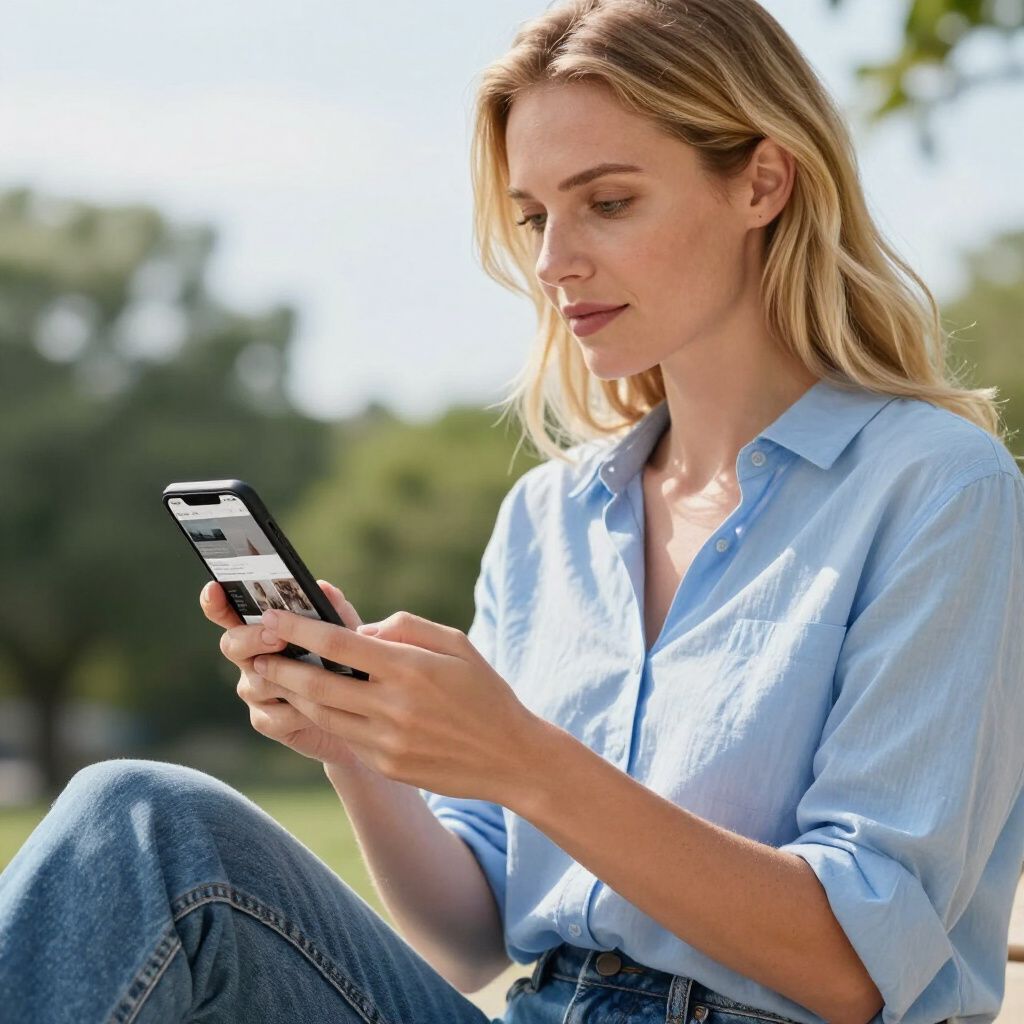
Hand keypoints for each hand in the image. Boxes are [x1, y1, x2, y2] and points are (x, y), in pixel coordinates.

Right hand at [201, 579, 376, 774]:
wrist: (359, 714)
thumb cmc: (347, 663)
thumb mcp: (347, 634)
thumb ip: (335, 612)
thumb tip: (325, 587)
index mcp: (263, 631)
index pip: (231, 613)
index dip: (217, 602)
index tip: (214, 588)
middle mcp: (251, 659)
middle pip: (232, 644)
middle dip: (252, 639)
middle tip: (278, 637)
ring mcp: (255, 691)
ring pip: (257, 681)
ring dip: (287, 677)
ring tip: (316, 673)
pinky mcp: (266, 721)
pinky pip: (274, 716)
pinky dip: (299, 711)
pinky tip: (321, 708)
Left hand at [251, 608, 541, 802]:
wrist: (510, 757)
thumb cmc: (484, 691)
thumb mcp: (456, 642)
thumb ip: (405, 628)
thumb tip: (361, 631)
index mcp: (410, 669)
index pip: (339, 644)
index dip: (298, 629)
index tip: (271, 617)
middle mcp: (394, 706)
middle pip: (317, 683)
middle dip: (280, 666)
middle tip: (256, 653)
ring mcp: (387, 741)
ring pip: (322, 714)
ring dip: (292, 694)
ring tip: (275, 676)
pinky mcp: (387, 764)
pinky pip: (344, 736)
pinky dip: (323, 717)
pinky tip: (313, 702)